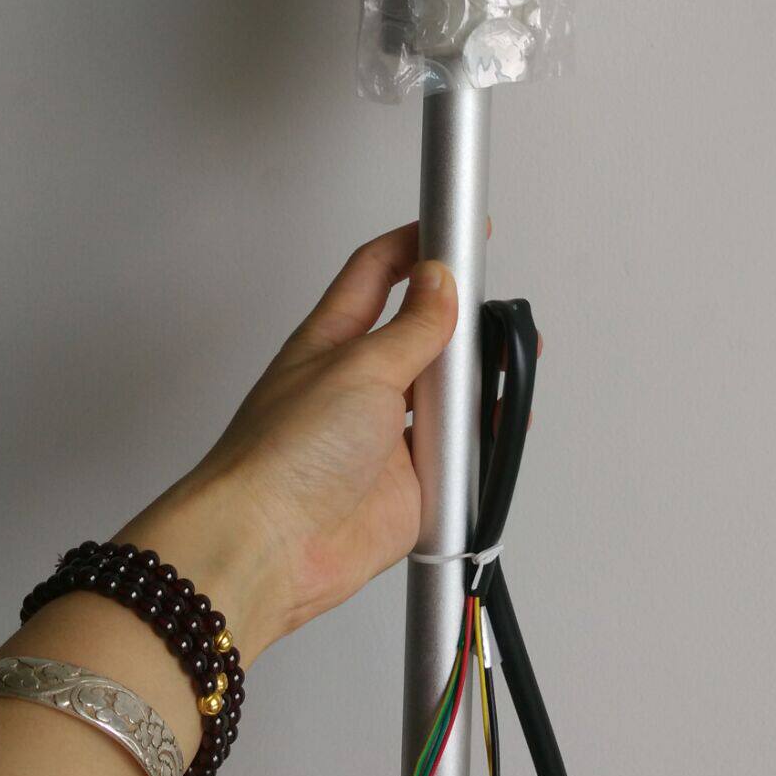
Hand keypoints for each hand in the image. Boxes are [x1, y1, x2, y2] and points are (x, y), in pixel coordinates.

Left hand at [115, 225, 457, 665]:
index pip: (378, 273)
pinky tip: (497, 434)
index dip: (418, 245)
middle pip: (425, 336)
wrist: (270, 547)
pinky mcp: (408, 489)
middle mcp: (359, 386)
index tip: (460, 228)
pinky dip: (482, 450)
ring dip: (478, 390)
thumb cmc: (281, 455)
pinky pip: (459, 461)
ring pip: (447, 399)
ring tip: (505, 376)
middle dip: (465, 325)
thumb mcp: (358, 368)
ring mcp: (383, 438)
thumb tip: (441, 282)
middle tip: (496, 315)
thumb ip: (411, 328)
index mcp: (333, 341)